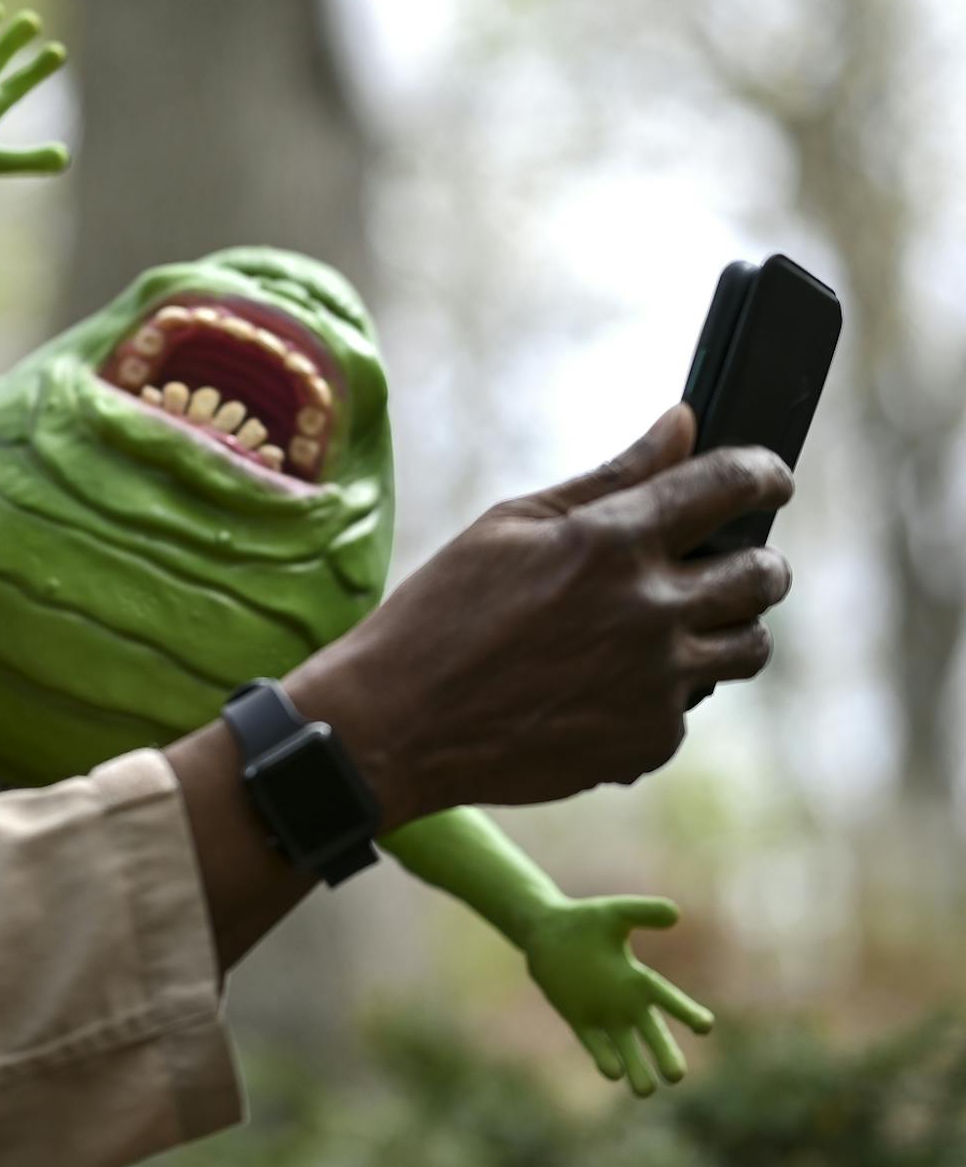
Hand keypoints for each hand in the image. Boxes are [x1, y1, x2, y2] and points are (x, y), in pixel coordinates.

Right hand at [289, 403, 793, 820]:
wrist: (399, 723)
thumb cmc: (441, 610)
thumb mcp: (512, 523)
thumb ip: (611, 477)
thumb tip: (684, 423)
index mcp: (614, 540)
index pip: (732, 485)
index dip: (763, 473)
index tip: (767, 479)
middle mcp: (651, 610)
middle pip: (765, 575)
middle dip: (755, 560)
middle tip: (720, 562)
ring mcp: (658, 683)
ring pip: (749, 648)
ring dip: (724, 629)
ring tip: (665, 628)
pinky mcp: (650, 742)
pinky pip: (689, 706)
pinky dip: (658, 692)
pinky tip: (598, 686)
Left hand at [523, 895, 714, 1096]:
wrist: (545, 932)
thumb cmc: (584, 921)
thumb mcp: (614, 913)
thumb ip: (643, 911)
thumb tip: (676, 914)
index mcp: (639, 979)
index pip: (668, 999)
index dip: (686, 1012)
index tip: (705, 1026)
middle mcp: (626, 1003)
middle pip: (652, 1034)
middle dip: (664, 1054)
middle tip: (677, 1076)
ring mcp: (603, 1014)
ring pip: (626, 1048)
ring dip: (636, 1068)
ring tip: (646, 1090)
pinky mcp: (578, 1019)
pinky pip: (594, 1043)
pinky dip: (603, 1057)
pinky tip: (612, 1071)